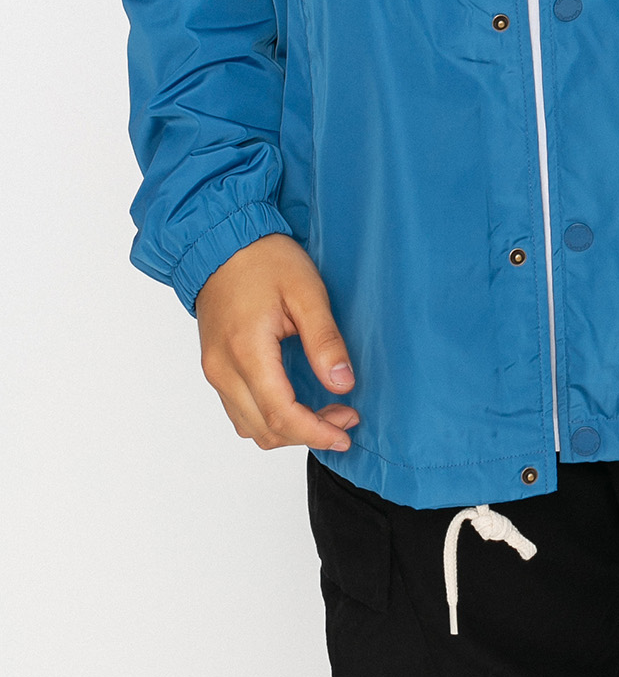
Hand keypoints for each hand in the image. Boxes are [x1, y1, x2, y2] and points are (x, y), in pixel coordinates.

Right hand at [196, 234, 359, 452]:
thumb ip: (324, 340)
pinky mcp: (215, 368)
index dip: (316, 432)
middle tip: (345, 418)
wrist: (221, 242)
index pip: (280, 414)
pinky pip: (240, 411)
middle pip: (264, 430)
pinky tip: (297, 404)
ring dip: (288, 431)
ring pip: (249, 427)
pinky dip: (269, 418)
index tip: (346, 433)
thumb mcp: (306, 291)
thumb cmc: (264, 259)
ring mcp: (214, 371)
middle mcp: (223, 370)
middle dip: (307, 434)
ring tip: (326, 414)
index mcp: (246, 351)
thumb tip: (343, 384)